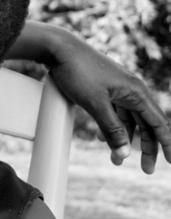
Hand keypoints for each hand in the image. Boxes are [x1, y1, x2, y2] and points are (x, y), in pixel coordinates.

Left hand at [44, 24, 170, 172]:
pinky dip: (111, 126)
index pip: (158, 123)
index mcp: (136, 92)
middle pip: (145, 124)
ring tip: (115, 159)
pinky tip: (101, 138)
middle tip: (145, 170)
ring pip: (128, 119)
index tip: (170, 162)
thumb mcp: (95, 104)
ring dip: (124, 139)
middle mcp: (131, 89)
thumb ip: (111, 129)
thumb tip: (124, 153)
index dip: (166, 144)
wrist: (58, 48)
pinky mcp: (103, 87)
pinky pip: (114, 111)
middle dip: (146, 148)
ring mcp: (117, 88)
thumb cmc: (78, 71)